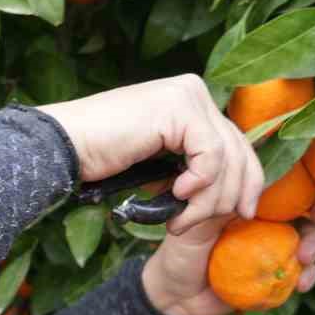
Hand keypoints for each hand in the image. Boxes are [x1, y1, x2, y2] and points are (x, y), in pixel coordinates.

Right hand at [37, 76, 264, 235]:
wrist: (66, 146)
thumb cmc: (103, 158)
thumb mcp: (159, 163)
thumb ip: (191, 165)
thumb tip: (231, 193)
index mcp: (191, 100)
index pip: (237, 143)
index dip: (248, 181)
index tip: (244, 214)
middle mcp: (194, 91)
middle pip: (239, 150)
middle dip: (228, 196)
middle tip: (201, 223)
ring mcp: (187, 95)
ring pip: (227, 157)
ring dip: (207, 199)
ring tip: (180, 218)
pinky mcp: (179, 107)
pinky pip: (210, 154)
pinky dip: (199, 181)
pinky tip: (176, 192)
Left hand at [140, 195, 314, 314]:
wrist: (176, 294)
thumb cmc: (181, 252)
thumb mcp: (195, 225)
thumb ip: (216, 204)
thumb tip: (241, 190)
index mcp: (247, 199)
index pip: (284, 181)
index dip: (306, 184)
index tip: (312, 197)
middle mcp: (265, 219)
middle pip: (306, 206)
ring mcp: (273, 246)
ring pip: (309, 237)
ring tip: (303, 261)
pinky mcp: (275, 273)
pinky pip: (301, 272)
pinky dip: (307, 277)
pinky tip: (299, 286)